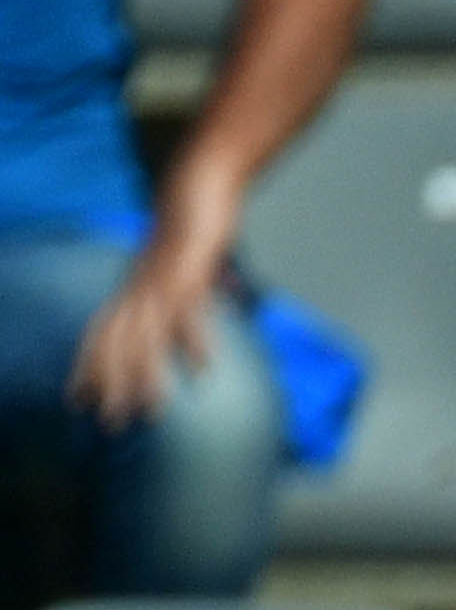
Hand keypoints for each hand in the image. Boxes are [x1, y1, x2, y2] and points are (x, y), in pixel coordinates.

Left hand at [66, 211, 228, 429]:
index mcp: (134, 289)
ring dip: (147, 376)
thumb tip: (224, 291)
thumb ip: (201, 285)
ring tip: (152, 413)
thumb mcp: (191, 264)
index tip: (76, 401)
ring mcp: (162, 284)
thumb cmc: (196, 223)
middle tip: (110, 424)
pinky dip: (194, 339)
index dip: (88, 368)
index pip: (101, 334)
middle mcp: (139, 289)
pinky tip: (202, 367)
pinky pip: (188, 313)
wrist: (198, 185)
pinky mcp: (189, 275)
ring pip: (147, 338)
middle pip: (116, 344)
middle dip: (111, 386)